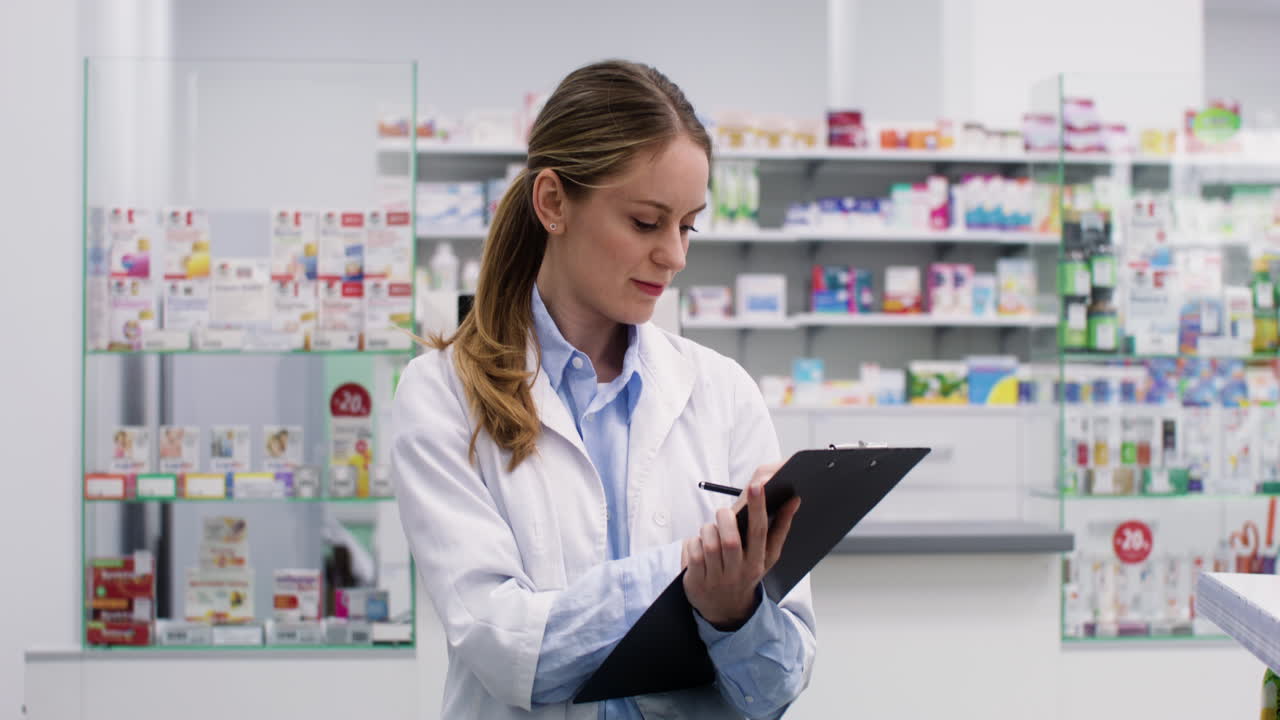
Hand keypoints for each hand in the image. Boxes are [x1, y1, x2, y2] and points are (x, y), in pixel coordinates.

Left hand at [682, 462, 800, 629]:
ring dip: (707, 530)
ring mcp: (717, 578)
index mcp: (757, 562)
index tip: (756, 485)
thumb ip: (781, 527)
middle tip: (723, 513)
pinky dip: (692, 542)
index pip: (759, 532)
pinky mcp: (696, 582)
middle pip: (730, 540)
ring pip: (709, 545)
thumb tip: (794, 500)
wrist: (727, 610)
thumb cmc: (747, 572)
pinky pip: (692, 552)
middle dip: (724, 519)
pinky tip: (698, 545)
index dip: (758, 507)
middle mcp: (739, 572)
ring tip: (711, 531)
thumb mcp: (767, 556)